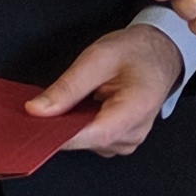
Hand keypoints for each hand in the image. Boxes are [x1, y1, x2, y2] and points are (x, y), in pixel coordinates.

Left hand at [26, 22, 186, 158]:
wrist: (159, 54)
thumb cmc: (136, 52)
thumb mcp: (97, 57)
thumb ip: (67, 87)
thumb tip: (37, 111)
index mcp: (136, 108)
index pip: (95, 134)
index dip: (62, 135)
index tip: (35, 129)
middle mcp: (135, 132)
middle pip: (87, 141)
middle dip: (60, 127)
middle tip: (40, 108)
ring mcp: (128, 140)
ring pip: (86, 143)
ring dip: (71, 125)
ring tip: (71, 100)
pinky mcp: (120, 141)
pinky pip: (92, 140)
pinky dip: (79, 126)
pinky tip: (79, 108)